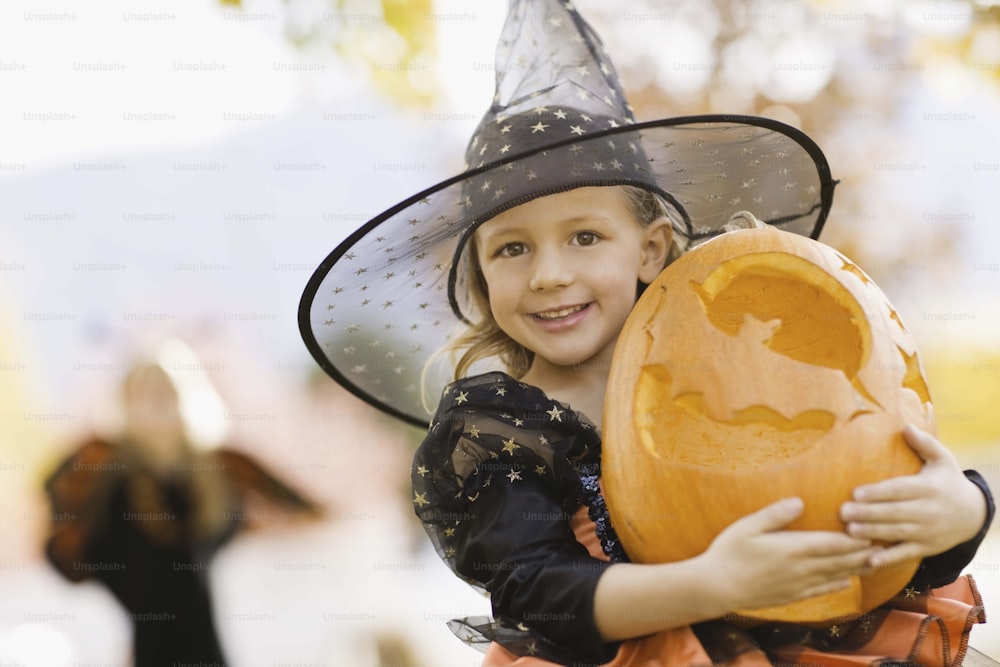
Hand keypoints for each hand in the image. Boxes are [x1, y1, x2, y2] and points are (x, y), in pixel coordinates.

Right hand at [700, 497, 877, 610]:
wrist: (717, 587)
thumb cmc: (729, 552)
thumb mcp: (747, 526)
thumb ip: (775, 514)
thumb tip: (799, 501)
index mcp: (793, 548)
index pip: (834, 543)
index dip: (857, 538)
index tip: (875, 529)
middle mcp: (801, 569)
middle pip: (841, 561)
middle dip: (865, 552)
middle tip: (886, 544)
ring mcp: (798, 584)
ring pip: (835, 576)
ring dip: (857, 569)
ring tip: (876, 561)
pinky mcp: (791, 596)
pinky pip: (821, 591)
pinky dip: (837, 585)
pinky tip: (846, 582)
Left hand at [839, 425, 987, 568]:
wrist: (974, 514)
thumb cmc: (948, 481)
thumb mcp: (943, 459)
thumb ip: (924, 443)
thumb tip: (905, 425)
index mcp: (928, 488)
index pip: (899, 490)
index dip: (878, 492)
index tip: (855, 492)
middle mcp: (928, 511)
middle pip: (894, 513)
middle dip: (868, 513)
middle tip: (842, 512)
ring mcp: (927, 531)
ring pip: (897, 533)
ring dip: (873, 533)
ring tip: (849, 531)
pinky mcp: (926, 547)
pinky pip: (906, 553)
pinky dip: (888, 558)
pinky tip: (869, 560)